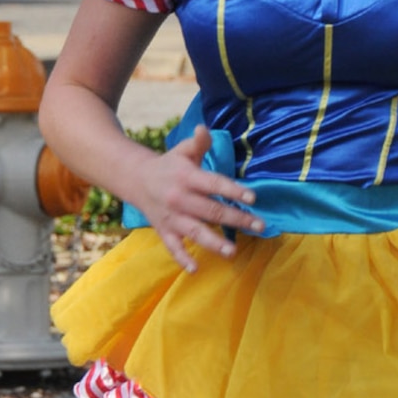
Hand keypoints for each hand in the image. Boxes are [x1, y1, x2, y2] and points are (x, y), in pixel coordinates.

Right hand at [129, 124, 263, 272]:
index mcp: (187, 177)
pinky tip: (196, 269)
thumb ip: (198, 142)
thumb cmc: (170, 165)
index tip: (252, 198)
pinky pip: (173, 247)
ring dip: (214, 243)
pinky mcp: (164, 231)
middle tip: (259, 226)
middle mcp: (180, 199)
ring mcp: (172, 217)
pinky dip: (182, 258)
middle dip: (236, 219)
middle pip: (211, 211)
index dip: (233, 191)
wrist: (137, 180)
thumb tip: (205, 129)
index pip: (213, 184)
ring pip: (195, 232)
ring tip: (233, 251)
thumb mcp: (183, 151)